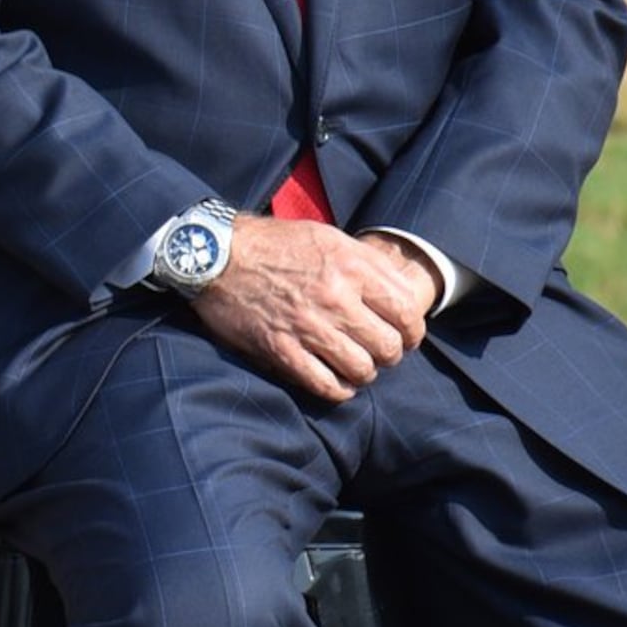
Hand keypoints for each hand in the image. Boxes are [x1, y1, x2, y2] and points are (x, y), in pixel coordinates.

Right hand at [190, 217, 439, 403]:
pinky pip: (326, 385)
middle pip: (388, 347)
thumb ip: (368, 263)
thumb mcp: (327, 237)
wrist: (214, 254)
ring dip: (363, 372)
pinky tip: (333, 379)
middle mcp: (334, 297)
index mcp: (350, 266)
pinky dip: (337, 389)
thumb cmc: (273, 244)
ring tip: (353, 364)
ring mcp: (307, 326)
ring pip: (362, 370)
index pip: (406, 313)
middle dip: (389, 354)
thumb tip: (402, 295)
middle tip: (376, 351)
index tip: (404, 336)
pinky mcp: (281, 349)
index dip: (412, 331)